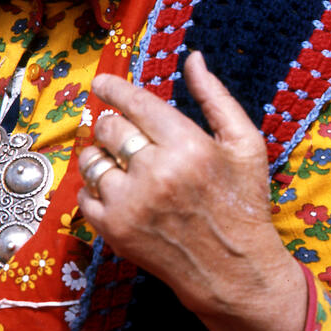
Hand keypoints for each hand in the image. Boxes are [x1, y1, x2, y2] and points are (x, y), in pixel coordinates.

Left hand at [76, 51, 308, 330]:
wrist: (234, 272)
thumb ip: (216, 97)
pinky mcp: (115, 231)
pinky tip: (118, 190)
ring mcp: (131, 204)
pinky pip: (84, 195)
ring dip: (100, 154)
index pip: (134, 103)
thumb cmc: (243, 204)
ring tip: (120, 161)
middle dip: (111, 122)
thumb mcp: (246, 145)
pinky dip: (95, 188)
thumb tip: (192, 58)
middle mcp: (155, 173)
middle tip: (120, 128)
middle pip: (109, 127)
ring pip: (91, 159)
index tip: (102, 83)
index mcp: (188, 146)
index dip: (113, 88)